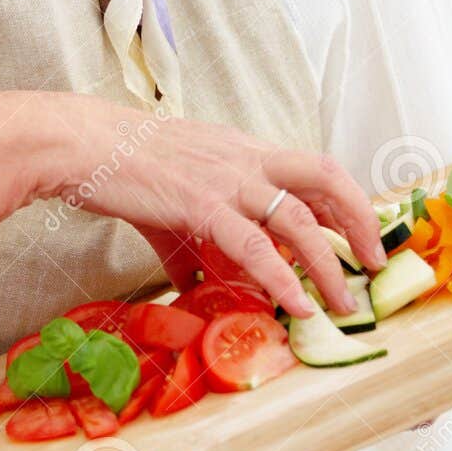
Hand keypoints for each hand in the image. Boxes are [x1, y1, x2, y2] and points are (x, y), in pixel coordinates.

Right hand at [33, 98, 387, 318]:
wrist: (77, 145)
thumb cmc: (116, 165)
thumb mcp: (167, 201)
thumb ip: (192, 244)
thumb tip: (196, 289)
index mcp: (240, 149)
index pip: (310, 168)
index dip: (343, 201)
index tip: (360, 235)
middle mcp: (243, 157)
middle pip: (325, 177)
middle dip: (359, 221)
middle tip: (374, 263)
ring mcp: (224, 177)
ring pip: (299, 217)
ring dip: (329, 263)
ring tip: (344, 302)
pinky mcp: (200, 202)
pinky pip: (255, 245)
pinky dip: (283, 277)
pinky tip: (296, 305)